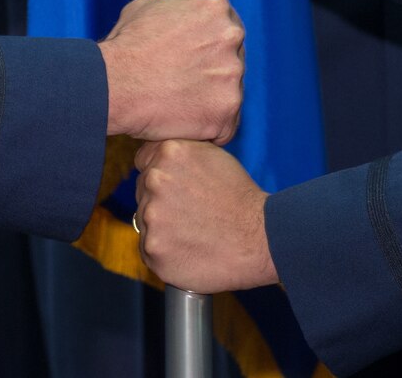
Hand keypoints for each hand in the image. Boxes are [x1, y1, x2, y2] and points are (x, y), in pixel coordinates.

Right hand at [99, 0, 244, 141]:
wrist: (112, 84)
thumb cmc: (125, 47)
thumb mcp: (147, 6)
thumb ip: (176, 7)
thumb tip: (182, 12)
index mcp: (215, 8)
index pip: (226, 27)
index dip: (209, 45)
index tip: (195, 58)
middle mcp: (231, 37)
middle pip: (233, 57)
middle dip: (213, 70)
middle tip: (184, 82)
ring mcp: (232, 74)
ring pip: (230, 91)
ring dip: (210, 98)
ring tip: (179, 102)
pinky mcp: (226, 110)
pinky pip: (224, 123)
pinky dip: (207, 126)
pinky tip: (183, 121)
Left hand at [134, 140, 276, 291]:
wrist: (259, 239)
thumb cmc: (239, 198)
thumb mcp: (212, 156)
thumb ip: (180, 150)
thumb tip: (157, 152)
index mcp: (169, 152)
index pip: (143, 162)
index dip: (161, 176)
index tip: (177, 188)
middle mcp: (155, 180)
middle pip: (142, 191)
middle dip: (161, 201)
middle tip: (190, 213)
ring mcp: (151, 216)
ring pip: (144, 221)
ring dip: (162, 227)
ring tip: (192, 231)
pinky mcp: (152, 249)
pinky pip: (148, 249)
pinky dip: (165, 251)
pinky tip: (188, 248)